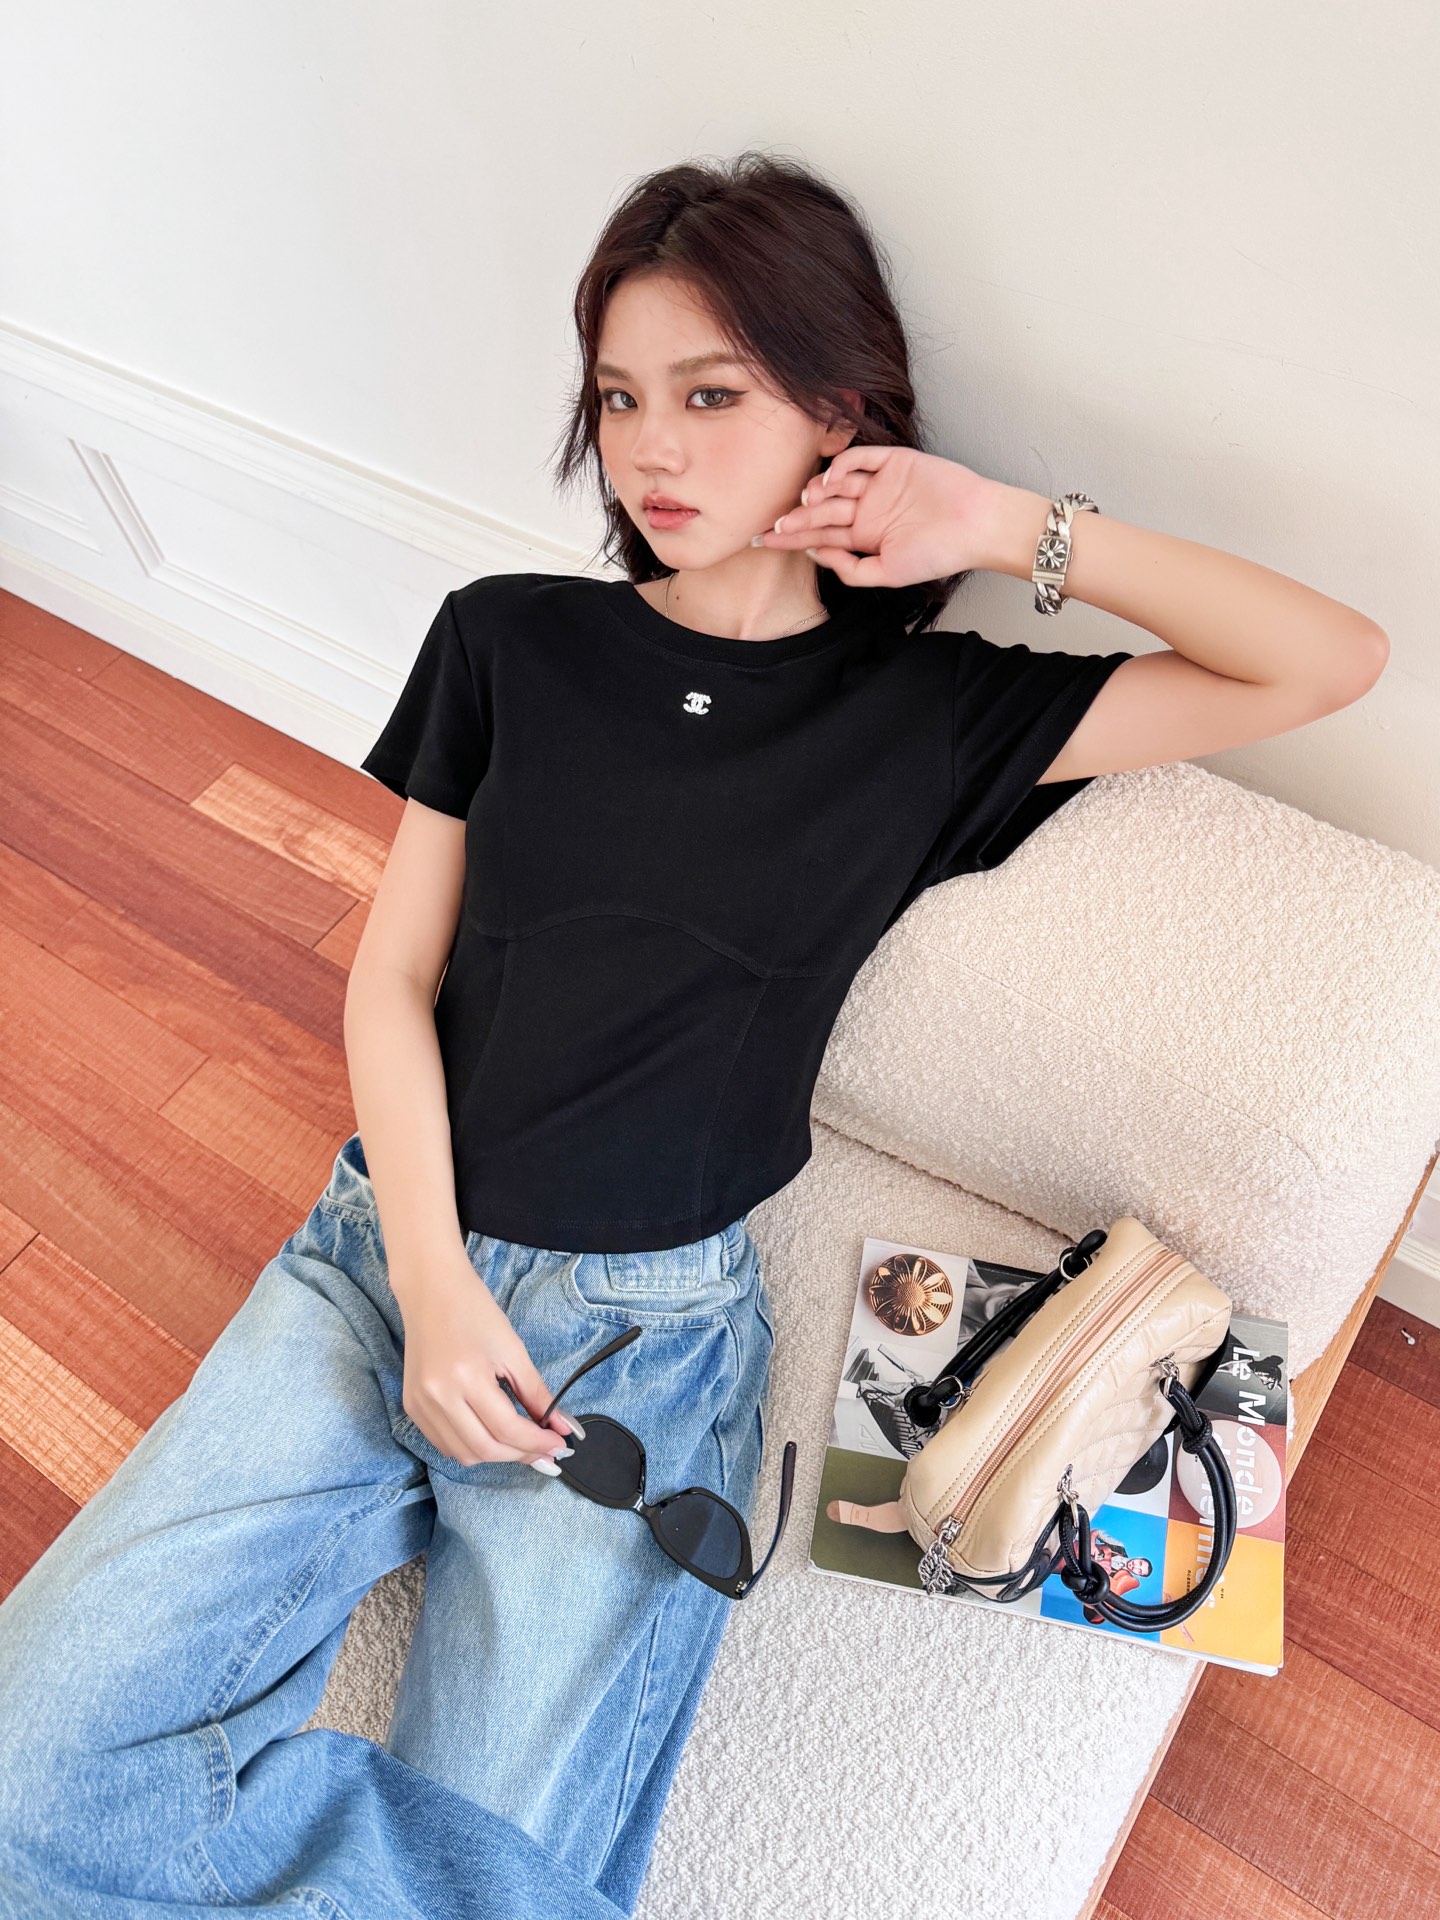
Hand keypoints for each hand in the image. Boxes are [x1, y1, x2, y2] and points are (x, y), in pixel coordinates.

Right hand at [396, 1248, 574, 1467]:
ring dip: (496, 1455)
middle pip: (485, 1448)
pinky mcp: (412, 1407)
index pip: (507, 1429)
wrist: (431, 1291)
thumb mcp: (513, 1351)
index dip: (537, 1442)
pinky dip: (471, 1447)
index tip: (559, 1444)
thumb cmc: (474, 1312)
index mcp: (466, 1377)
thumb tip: (562, 1427)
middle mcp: (438, 1397)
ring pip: (463, 1454)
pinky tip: (490, 1436)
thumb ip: (537, 1394)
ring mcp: (420, 1405)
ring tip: (521, 1445)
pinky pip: (444, 1443)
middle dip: (521, 1454)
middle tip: (546, 1452)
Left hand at [754, 447, 1010, 588]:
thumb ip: (852, 570)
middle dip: (797, 519)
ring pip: (836, 485)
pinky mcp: (894, 461)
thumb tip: (816, 554)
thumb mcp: (889, 574)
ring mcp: (879, 484)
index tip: (762, 542)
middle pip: (822, 511)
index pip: (820, 536)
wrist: (976, 525)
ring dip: (817, 492)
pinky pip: (860, 458)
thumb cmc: (939, 554)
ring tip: (806, 503)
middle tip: (774, 524)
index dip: (791, 539)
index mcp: (865, 537)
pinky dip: (841, 465)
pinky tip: (830, 480)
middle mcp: (868, 509)